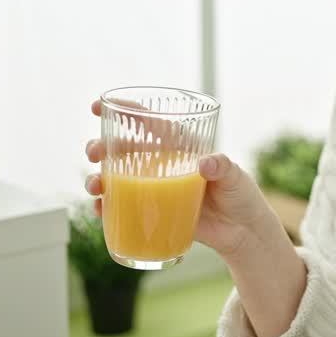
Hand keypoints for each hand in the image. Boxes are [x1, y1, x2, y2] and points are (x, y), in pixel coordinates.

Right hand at [83, 99, 278, 259]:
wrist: (242, 232)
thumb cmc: (241, 196)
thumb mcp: (236, 177)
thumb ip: (223, 167)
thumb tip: (206, 164)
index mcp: (182, 147)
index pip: (152, 124)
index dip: (127, 111)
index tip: (101, 104)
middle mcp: (164, 165)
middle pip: (125, 150)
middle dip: (102, 147)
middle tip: (93, 152)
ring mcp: (156, 189)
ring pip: (118, 178)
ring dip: (99, 177)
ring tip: (94, 186)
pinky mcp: (153, 213)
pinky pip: (123, 207)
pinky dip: (107, 207)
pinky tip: (99, 208)